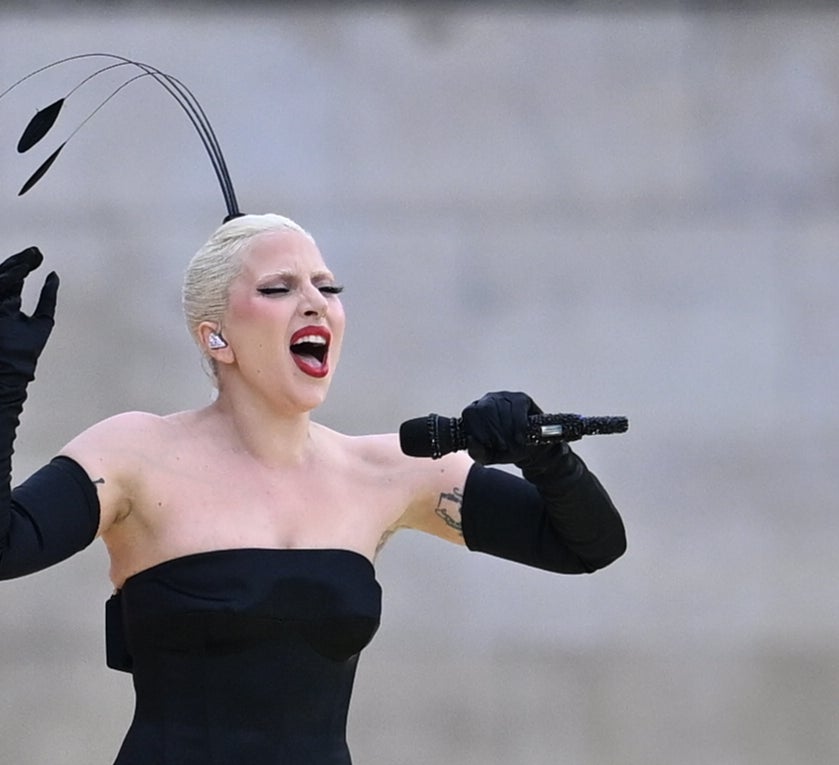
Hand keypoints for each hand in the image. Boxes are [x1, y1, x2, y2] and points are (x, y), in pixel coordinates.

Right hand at [0, 247, 58, 389]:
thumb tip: (54, 275)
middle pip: (4, 275)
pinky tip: (20, 272)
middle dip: (19, 262)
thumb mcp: (42, 320)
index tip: (38, 254)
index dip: (24, 265)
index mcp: (7, 304)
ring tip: (29, 259)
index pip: (13, 278)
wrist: (10, 373)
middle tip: (36, 252)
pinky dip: (7, 280)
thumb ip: (48, 298)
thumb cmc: (26, 351)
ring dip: (13, 267)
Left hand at [460, 391, 542, 464]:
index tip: (487, 443)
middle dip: (494, 430)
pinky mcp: (520, 398)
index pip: (470, 412)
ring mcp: (504, 397)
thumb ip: (476, 451)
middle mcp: (487, 400)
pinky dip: (519, 425)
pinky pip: (517, 408)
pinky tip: (519, 438)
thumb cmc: (503, 451)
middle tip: (501, 446)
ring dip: (507, 429)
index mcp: (474, 412)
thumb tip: (470, 440)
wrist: (528, 451)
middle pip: (486, 408)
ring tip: (511, 444)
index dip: (477, 428)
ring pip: (502, 406)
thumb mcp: (488, 456)